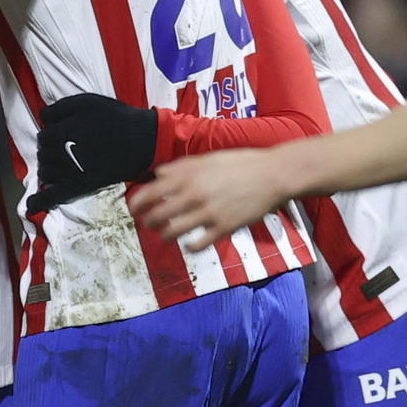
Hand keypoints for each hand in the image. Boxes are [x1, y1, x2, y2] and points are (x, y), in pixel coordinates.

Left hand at [26, 93, 159, 213]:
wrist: (139, 141)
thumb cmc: (114, 118)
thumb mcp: (86, 102)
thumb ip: (60, 108)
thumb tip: (42, 117)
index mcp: (61, 131)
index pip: (43, 134)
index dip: (51, 132)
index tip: (62, 133)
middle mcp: (61, 151)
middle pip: (43, 152)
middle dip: (49, 150)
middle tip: (65, 148)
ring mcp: (68, 171)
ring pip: (45, 171)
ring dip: (47, 168)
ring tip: (59, 166)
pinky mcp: (78, 186)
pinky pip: (53, 196)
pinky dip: (39, 202)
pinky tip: (30, 206)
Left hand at [127, 147, 306, 249]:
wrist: (272, 175)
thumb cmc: (240, 164)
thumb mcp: (208, 159)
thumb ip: (181, 167)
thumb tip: (158, 174)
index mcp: (188, 175)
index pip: (149, 193)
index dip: (136, 204)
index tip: (134, 210)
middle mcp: (194, 194)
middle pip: (157, 216)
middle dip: (149, 223)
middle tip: (150, 224)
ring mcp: (208, 212)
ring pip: (172, 232)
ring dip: (165, 236)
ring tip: (168, 235)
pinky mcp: (223, 228)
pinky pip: (197, 245)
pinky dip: (189, 247)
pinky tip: (191, 244)